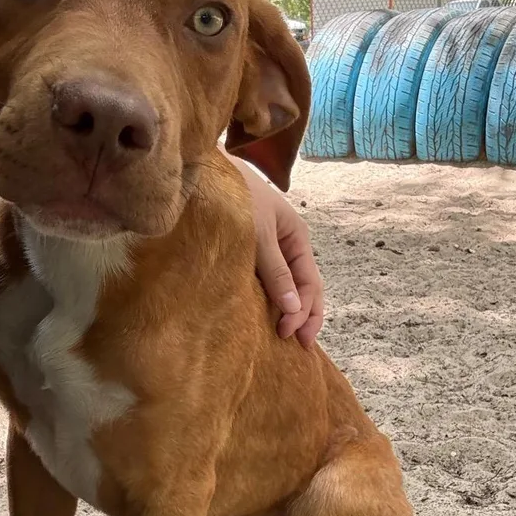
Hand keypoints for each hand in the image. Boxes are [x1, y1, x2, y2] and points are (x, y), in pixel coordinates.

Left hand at [233, 159, 323, 347]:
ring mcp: (270, 247)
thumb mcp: (259, 236)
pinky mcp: (251, 250)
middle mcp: (287, 243)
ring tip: (284, 336)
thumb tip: (292, 308)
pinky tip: (265, 314)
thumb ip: (275, 271)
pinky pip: (268, 279)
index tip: (288, 334)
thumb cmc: (237, 197)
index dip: (304, 311)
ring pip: (287, 284)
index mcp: (297, 236)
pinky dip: (271, 297)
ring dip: (288, 309)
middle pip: (304, 286)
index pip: (310, 282)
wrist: (206, 171)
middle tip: (295, 344)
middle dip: (303, 315)